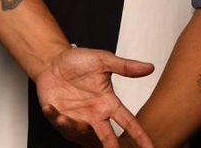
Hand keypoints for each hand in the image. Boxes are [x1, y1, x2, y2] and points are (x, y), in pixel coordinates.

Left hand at [35, 46, 154, 147]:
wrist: (54, 61)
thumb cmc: (79, 61)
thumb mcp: (103, 61)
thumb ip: (125, 66)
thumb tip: (149, 67)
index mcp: (108, 103)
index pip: (127, 121)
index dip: (139, 134)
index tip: (149, 147)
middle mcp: (94, 115)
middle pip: (106, 136)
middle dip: (110, 145)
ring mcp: (77, 118)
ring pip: (79, 133)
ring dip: (73, 128)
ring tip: (64, 118)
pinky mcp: (59, 116)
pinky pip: (57, 122)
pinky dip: (53, 118)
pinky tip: (51, 109)